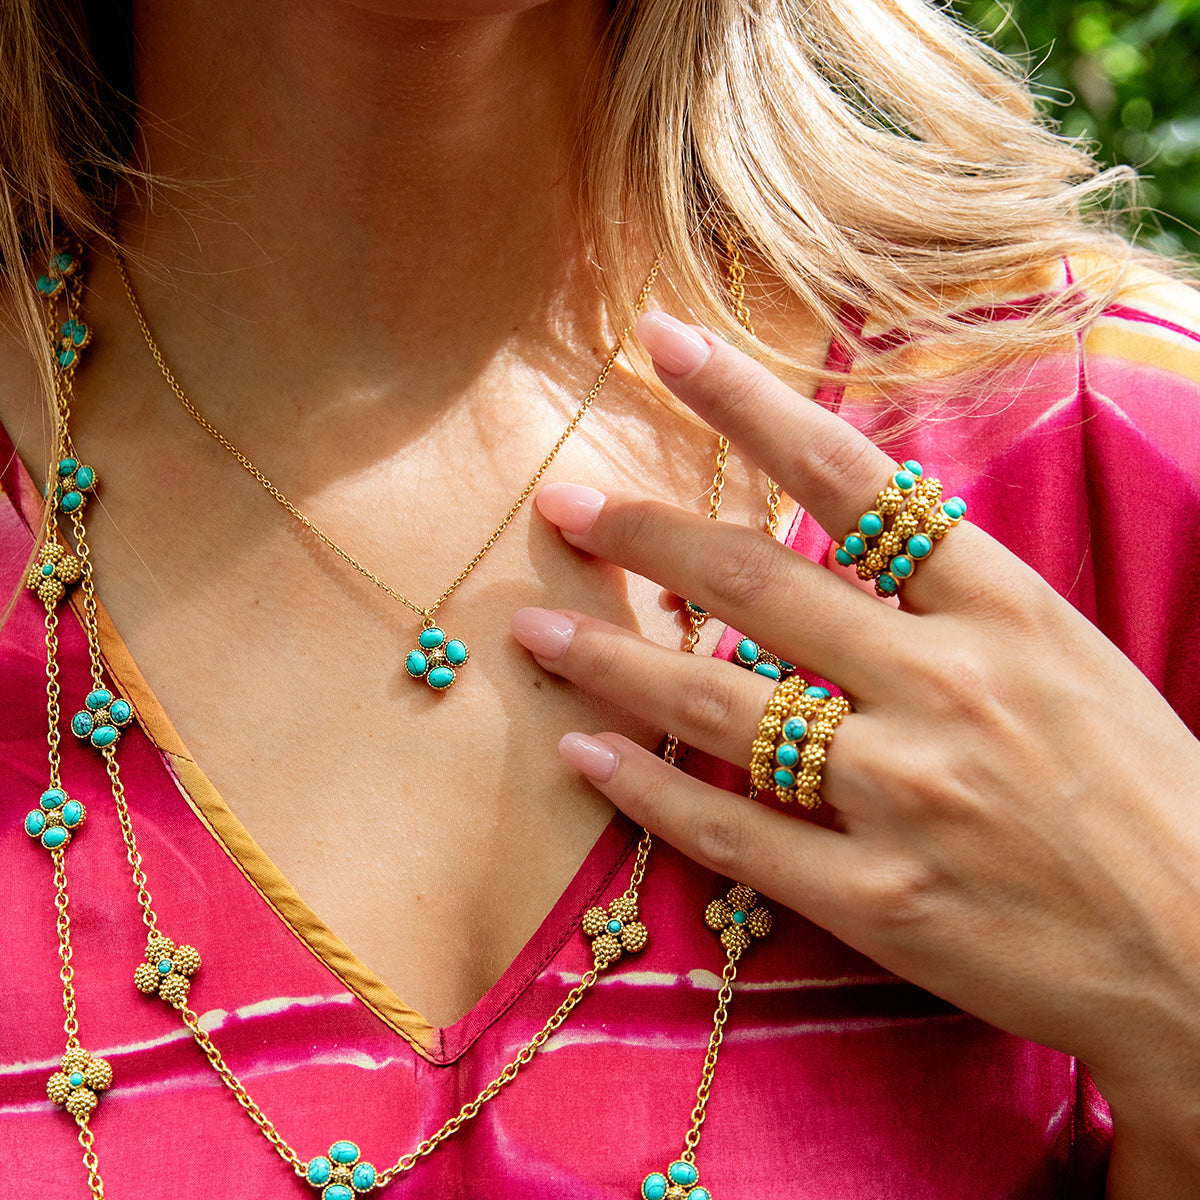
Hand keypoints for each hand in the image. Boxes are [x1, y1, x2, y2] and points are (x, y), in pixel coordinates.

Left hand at [510, 311, 1199, 1151]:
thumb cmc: (1140, 788)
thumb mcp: (1061, 654)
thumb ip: (946, 594)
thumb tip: (827, 534)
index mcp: (1004, 608)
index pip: (852, 476)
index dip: (747, 401)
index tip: (663, 342)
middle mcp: (947, 686)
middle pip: (759, 584)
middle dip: (645, 535)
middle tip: (561, 503)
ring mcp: (909, 795)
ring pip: (722, 706)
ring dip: (613, 659)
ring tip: (535, 629)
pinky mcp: (882, 899)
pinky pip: (734, 831)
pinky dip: (648, 789)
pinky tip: (584, 754)